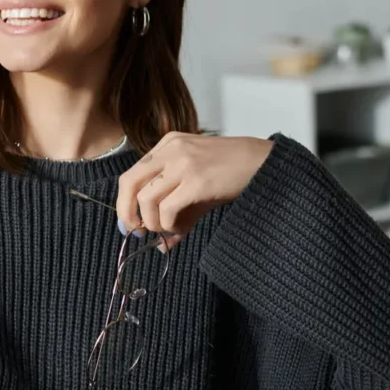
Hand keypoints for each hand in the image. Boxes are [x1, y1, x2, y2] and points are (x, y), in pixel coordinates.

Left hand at [116, 132, 272, 249]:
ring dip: (152, 222)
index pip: (130, 175)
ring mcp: (183, 163)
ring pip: (145, 198)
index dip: (124, 203)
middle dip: (127, 213)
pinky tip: (179, 227)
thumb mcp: (197, 187)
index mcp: (167, 145)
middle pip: (128, 183)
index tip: (130, 224)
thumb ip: (176, 211)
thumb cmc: (231, 174)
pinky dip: (168, 223)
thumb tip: (162, 244)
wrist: (264, 163)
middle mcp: (170, 150)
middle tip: (139, 232)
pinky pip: (167, 208)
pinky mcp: (197, 180)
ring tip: (167, 230)